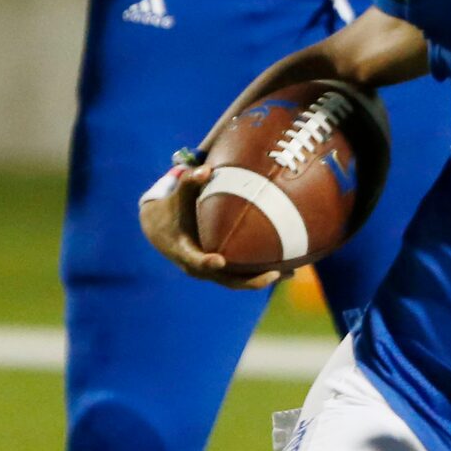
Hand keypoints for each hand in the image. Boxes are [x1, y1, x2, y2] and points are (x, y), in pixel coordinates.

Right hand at [138, 163, 281, 290]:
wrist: (159, 229)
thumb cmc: (171, 209)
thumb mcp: (177, 196)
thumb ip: (189, 181)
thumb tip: (205, 169)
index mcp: (184, 251)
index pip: (195, 260)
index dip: (207, 262)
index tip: (219, 260)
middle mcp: (197, 267)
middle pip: (225, 280)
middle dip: (250, 280)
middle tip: (275, 273)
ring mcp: (209, 272)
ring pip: (237, 282)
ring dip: (262, 280)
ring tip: (290, 273)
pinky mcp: (219, 271)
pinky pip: (240, 276)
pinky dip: (259, 274)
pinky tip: (285, 269)